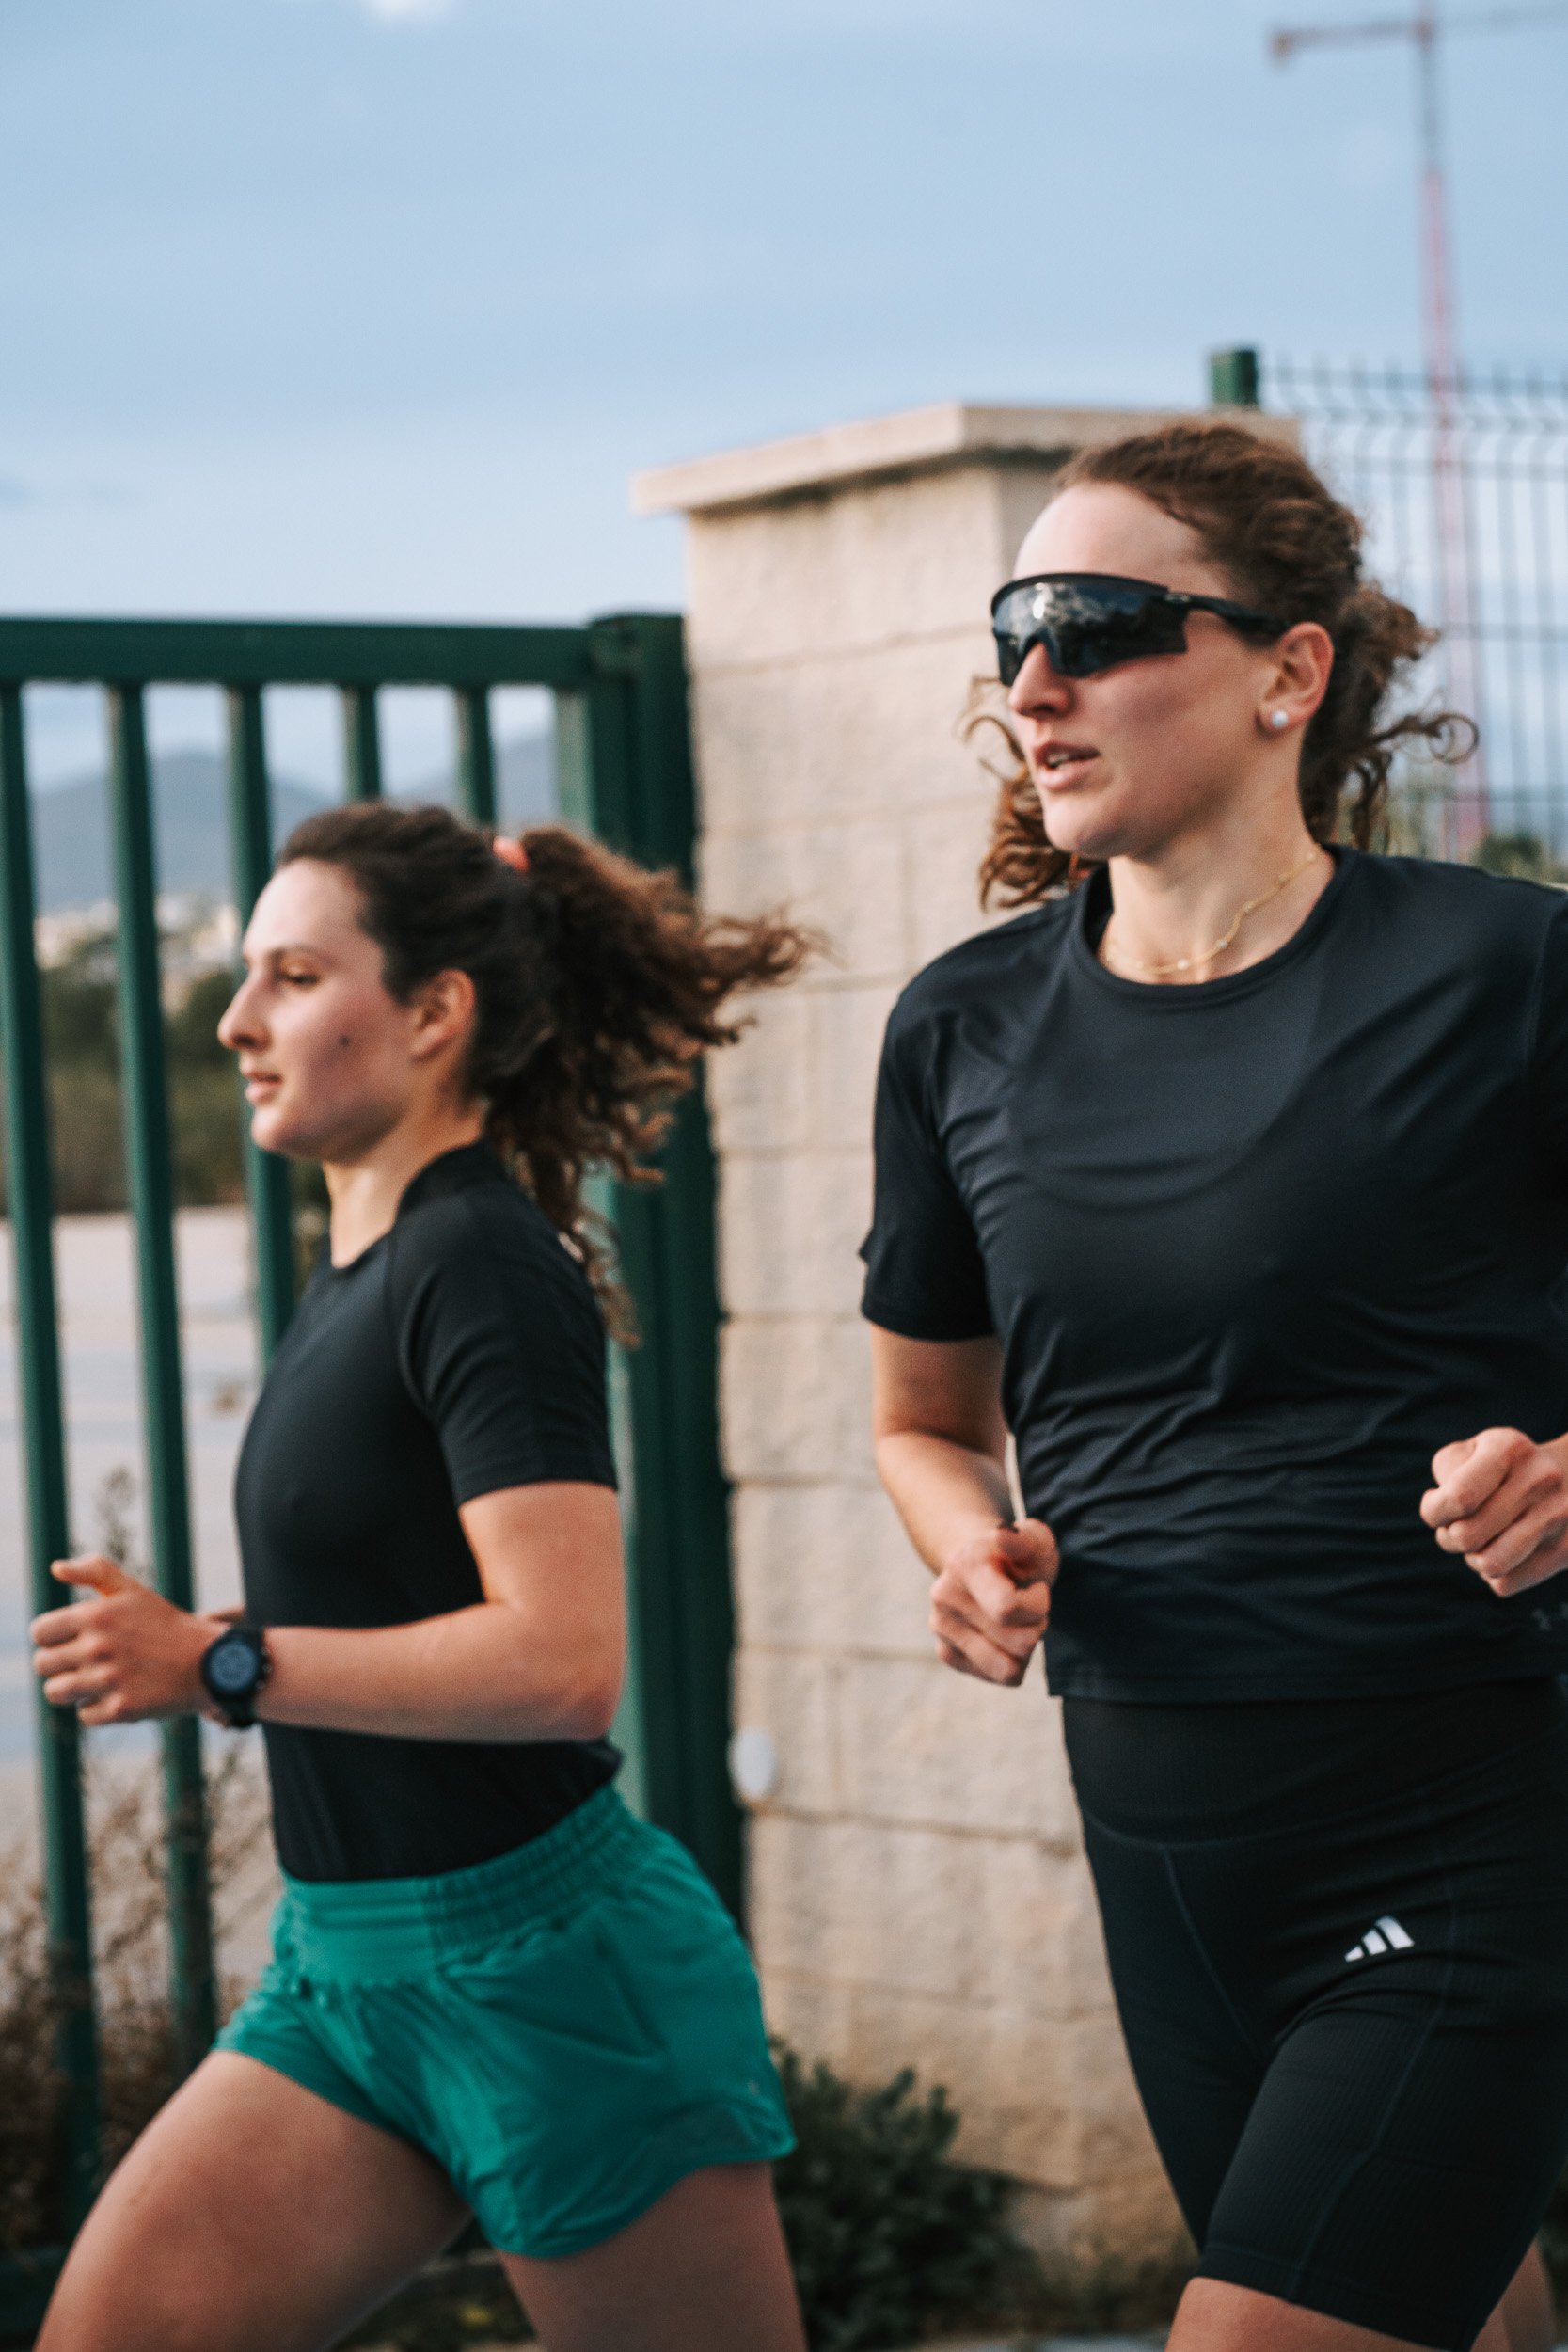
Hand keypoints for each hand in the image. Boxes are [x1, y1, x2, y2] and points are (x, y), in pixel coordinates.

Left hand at [30, 1555, 222, 1725]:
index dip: (52, 1637)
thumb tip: (56, 1567)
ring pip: (56, 1692)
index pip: (39, 1632)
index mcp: (96, 1614)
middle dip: (60, 1664)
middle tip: (85, 1662)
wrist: (209, 1662)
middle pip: (43, 1664)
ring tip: (95, 1681)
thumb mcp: (133, 1590)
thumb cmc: (166, 1625)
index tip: (71, 1640)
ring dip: (73, 1689)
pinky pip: (85, 1715)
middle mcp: (98, 1646)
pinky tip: (118, 1695)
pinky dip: (98, 1709)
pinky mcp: (121, 1709)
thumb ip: (94, 1571)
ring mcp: (109, 1679)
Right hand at [930, 1519, 1057, 1685]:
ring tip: (1018, 1623)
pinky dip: (1013, 1661)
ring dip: (1026, 1649)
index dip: (1038, 1605)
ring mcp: (941, 1627)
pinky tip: (1004, 1635)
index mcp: (964, 1564)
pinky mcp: (946, 1653)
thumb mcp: (1035, 1540)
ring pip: (1008, 1669)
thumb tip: (1003, 1536)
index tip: (1039, 1589)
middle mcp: (944, 1596)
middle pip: (1018, 1643)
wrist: (982, 1565)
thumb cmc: (1018, 1556)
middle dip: (1038, 1627)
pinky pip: (999, 1678)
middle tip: (1031, 1608)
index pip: (1007, 1609)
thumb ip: (1027, 1539)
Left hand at [1420, 1429, 1567, 1598]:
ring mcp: (1560, 1516)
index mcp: (1508, 1448)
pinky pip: (1505, 1584)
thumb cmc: (1503, 1466)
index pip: (1458, 1498)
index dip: (1434, 1511)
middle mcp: (1540, 1479)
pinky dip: (1494, 1576)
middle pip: (1466, 1536)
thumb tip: (1441, 1508)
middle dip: (1450, 1536)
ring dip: (1472, 1559)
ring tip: (1481, 1542)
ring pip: (1488, 1566)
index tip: (1437, 1504)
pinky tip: (1503, 1553)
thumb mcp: (1473, 1450)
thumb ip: (1448, 1471)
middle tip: (1459, 1524)